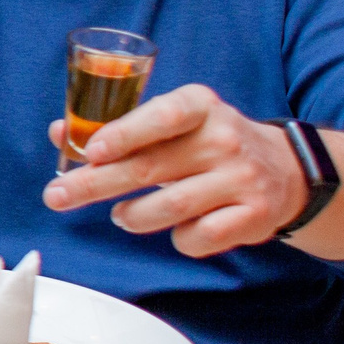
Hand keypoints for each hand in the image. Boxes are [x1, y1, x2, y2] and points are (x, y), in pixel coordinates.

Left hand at [42, 83, 308, 256]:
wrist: (285, 171)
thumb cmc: (206, 145)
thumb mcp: (171, 125)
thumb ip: (117, 128)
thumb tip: (60, 132)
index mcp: (200, 105)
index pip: (162, 115)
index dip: (125, 133)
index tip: (92, 151)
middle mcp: (224, 138)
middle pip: (151, 167)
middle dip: (95, 184)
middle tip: (57, 197)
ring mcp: (243, 178)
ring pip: (170, 207)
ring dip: (132, 216)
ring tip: (121, 215)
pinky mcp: (254, 215)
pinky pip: (199, 237)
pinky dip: (177, 238)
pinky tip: (176, 228)